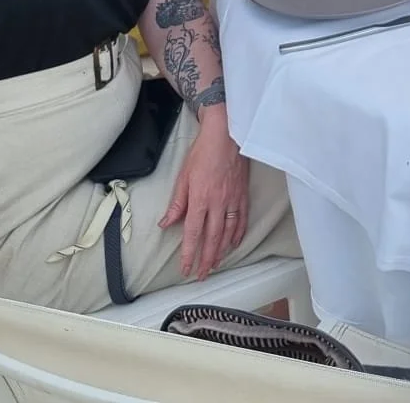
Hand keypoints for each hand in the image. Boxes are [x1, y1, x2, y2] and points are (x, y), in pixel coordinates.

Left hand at [161, 110, 249, 280]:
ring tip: (216, 264)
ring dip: (222, 251)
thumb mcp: (184, 176)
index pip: (193, 233)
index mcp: (200, 199)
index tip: (186, 269)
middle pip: (212, 238)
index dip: (189, 254)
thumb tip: (166, 223)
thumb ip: (177, 203)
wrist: (227, 134)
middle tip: (202, 275)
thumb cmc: (203, 152)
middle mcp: (218, 203)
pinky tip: (234, 244)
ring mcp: (233, 200)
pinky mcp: (243, 194)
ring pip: (228, 233)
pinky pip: (242, 219)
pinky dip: (238, 234)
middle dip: (207, 259)